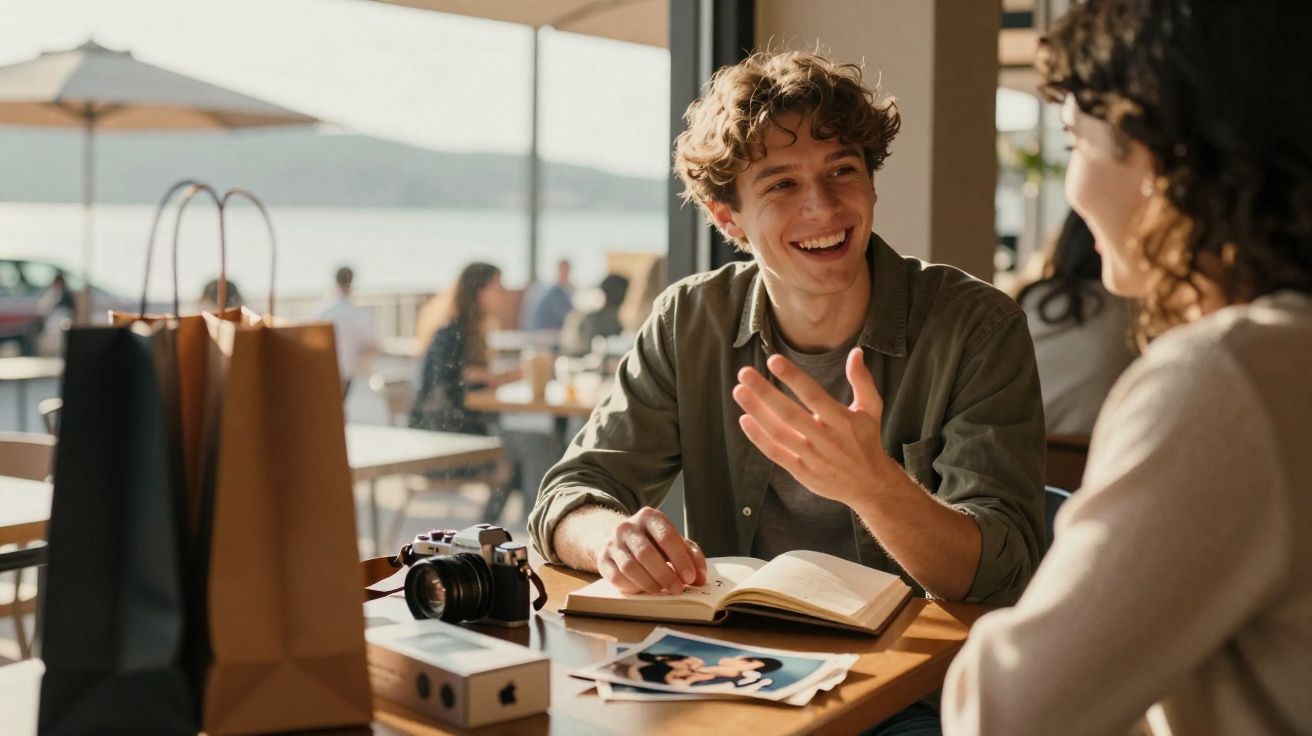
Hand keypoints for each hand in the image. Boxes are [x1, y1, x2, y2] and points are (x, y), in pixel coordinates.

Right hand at [594, 507, 707, 594]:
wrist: (618, 539)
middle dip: (665, 575)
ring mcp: (612, 543)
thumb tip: (701, 578)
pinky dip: (634, 587)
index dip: (680, 559)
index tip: (691, 578)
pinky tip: (645, 590)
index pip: (667, 537)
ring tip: (662, 592)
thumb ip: (691, 555)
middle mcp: (628, 527)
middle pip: (646, 553)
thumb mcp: (673, 542)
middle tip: (678, 589)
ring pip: (630, 567)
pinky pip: (617, 578)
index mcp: (649, 517)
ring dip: (650, 584)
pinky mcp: (603, 559)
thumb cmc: (653, 542)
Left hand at [732, 349, 895, 507]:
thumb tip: (855, 352)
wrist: (870, 485)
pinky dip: (758, 438)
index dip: (793, 378)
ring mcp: (812, 457)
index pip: (814, 395)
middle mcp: (825, 439)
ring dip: (757, 412)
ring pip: (779, 433)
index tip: (773, 360)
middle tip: (744, 373)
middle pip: (790, 414)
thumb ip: (862, 380)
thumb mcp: (871, 409)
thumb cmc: (867, 441)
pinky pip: (775, 454)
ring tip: (739, 391)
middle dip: (765, 392)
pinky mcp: (802, 472)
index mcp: (842, 420)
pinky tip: (745, 419)